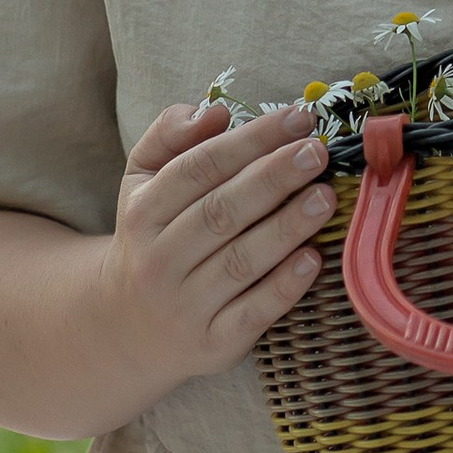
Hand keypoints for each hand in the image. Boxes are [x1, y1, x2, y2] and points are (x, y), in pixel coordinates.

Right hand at [97, 98, 332, 397]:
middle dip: (272, 178)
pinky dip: (284, 287)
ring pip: (240, 262)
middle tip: (317, 153)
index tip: (297, 118)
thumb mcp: (143, 183)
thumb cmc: (152, 238)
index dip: (250, 140)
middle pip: (220, 213)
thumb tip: (213, 110)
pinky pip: (253, 313)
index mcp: (142, 213)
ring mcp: (185, 306)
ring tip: (324, 198)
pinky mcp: (213, 343)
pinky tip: (314, 258)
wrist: (127, 326)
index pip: (198, 168)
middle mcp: (158, 261)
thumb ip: (170, 137)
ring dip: (286, 228)